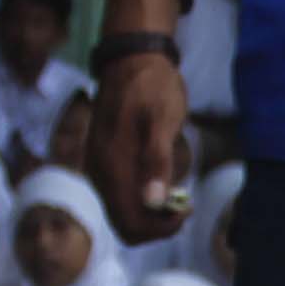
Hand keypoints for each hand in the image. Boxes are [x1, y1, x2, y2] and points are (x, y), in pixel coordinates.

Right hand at [88, 49, 192, 243]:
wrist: (132, 58)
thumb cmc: (152, 85)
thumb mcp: (162, 119)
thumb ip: (157, 161)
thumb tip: (153, 201)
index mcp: (112, 166)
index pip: (131, 223)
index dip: (161, 227)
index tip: (185, 209)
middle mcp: (99, 173)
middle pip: (126, 226)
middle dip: (157, 224)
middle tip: (183, 205)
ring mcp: (99, 169)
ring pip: (123, 215)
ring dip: (151, 214)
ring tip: (175, 193)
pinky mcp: (104, 163)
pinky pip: (121, 198)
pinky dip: (142, 200)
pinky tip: (161, 181)